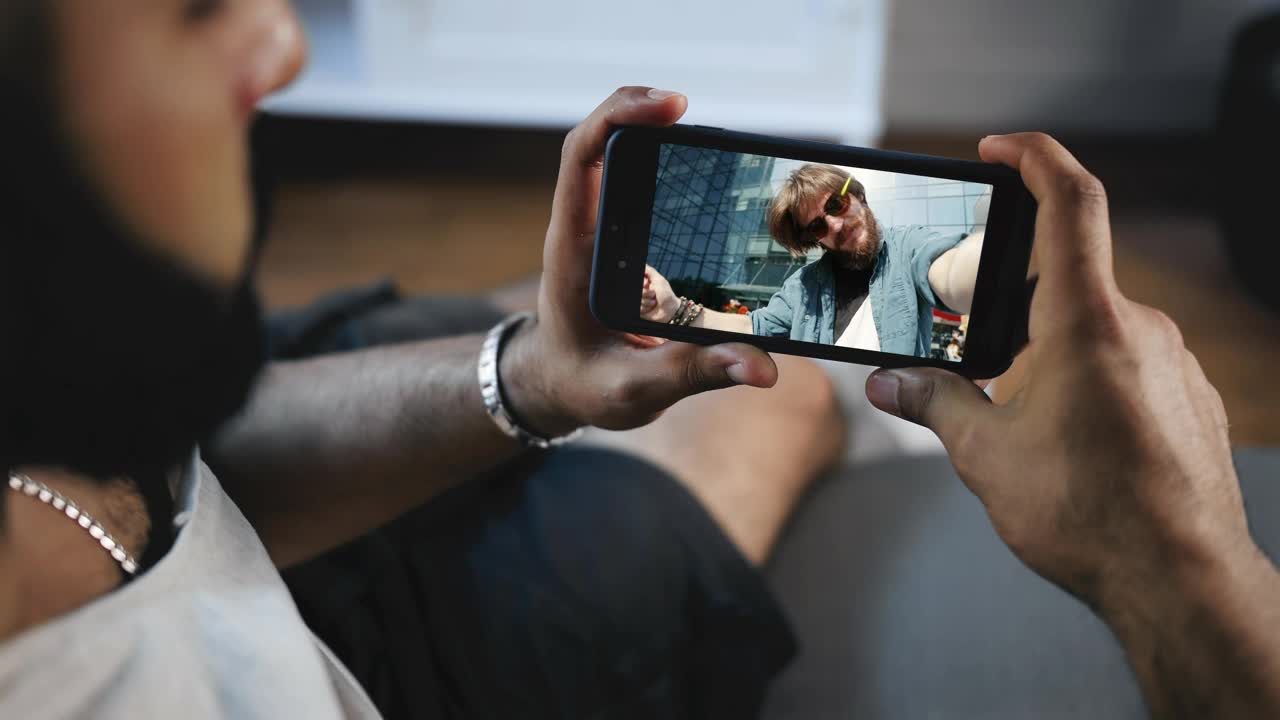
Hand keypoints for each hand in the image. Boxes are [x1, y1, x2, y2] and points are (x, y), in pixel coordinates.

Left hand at [500, 88, 777, 433]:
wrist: (563, 387)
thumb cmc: (585, 386)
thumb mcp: (632, 390)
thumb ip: (693, 373)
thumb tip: (761, 367)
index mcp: (573, 251)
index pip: (581, 158)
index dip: (619, 118)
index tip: (671, 106)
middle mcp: (586, 228)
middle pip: (603, 141)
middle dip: (642, 111)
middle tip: (690, 109)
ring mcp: (604, 229)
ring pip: (622, 157)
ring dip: (659, 135)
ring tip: (714, 136)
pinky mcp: (626, 237)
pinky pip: (643, 185)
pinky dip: (673, 165)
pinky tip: (713, 168)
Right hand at [640, 264, 678, 321]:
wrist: (670, 310)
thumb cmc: (667, 295)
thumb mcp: (659, 280)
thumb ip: (650, 271)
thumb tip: (643, 264)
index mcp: (646, 283)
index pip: (638, 280)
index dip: (643, 283)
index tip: (647, 284)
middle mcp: (643, 291)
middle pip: (637, 289)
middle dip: (645, 292)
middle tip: (654, 294)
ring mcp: (641, 300)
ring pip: (638, 299)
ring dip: (647, 301)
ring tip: (654, 302)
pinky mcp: (640, 309)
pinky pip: (638, 307)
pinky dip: (645, 308)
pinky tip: (651, 308)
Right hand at [865, 133, 1254, 613]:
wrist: (1181, 579)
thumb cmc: (1088, 516)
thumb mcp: (987, 456)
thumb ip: (935, 404)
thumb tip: (889, 382)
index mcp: (1088, 324)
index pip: (1071, 203)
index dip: (1035, 158)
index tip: (1000, 147)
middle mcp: (1140, 329)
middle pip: (1072, 274)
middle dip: (1017, 296)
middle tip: (976, 337)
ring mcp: (1173, 362)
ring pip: (1100, 325)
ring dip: (1052, 346)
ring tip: (1018, 404)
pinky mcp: (1190, 396)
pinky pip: (1131, 361)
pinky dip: (1090, 375)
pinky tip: (1068, 432)